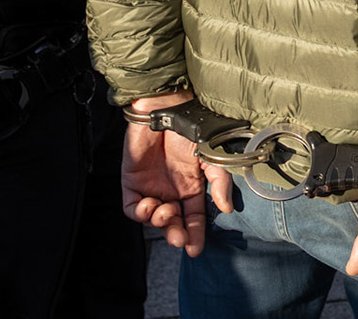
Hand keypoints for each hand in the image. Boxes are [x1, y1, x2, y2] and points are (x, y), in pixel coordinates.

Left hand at [122, 91, 228, 256]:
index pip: (194, 220)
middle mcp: (172, 192)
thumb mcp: (210, 155)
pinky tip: (149, 206)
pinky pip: (132, 208)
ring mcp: (151, 188)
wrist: (163, 108)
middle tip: (178, 239)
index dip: (195, 236)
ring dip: (159, 222)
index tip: (195, 250)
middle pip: (173, 224)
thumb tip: (225, 208)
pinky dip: (140, 213)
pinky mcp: (131, 183)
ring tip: (165, 213)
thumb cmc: (189, 129)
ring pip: (153, 219)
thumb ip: (219, 181)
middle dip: (176, 235)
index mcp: (191, 189)